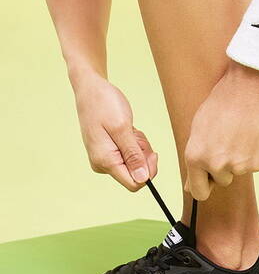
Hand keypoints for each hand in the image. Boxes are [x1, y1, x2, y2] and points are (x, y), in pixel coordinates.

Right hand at [72, 71, 157, 190]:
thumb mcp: (122, 128)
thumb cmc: (104, 104)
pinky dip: (134, 142)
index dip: (148, 171)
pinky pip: (130, 154)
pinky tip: (128, 129)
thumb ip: (133, 155)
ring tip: (131, 129)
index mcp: (105, 161)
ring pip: (135, 163)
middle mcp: (103, 164)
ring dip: (139, 146)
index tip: (152, 152)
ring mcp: (106, 158)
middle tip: (137, 135)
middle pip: (137, 173)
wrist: (91, 89)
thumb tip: (143, 180)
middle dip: (144, 155)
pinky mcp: (109, 152)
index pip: (134, 184)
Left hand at [185, 62, 258, 199]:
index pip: (199, 191)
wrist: (253, 84)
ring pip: (239, 171)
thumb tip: (191, 187)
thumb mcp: (200, 127)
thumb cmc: (224, 101)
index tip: (210, 179)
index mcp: (196, 156)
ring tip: (242, 132)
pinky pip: (255, 164)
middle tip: (230, 140)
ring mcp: (239, 165)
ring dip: (241, 158)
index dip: (205, 184)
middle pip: (222, 180)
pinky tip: (254, 132)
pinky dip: (255, 152)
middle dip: (225, 167)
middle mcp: (216, 165)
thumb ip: (196, 158)